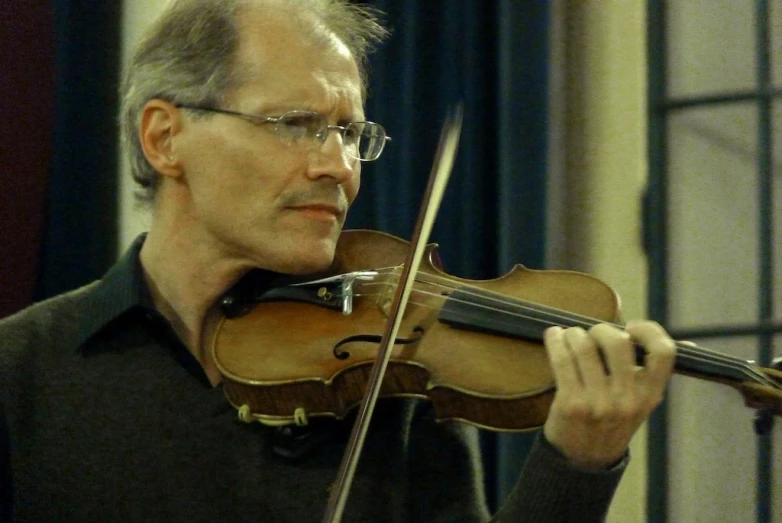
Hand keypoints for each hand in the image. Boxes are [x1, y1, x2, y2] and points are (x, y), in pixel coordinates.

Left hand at [542, 320, 675, 469]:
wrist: (585, 460)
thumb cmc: (613, 420)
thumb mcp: (642, 403)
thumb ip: (655, 373)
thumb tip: (692, 345)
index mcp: (651, 395)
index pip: (663, 353)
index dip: (649, 330)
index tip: (631, 326)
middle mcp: (628, 399)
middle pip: (617, 343)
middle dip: (601, 329)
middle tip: (592, 333)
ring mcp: (599, 403)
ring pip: (584, 348)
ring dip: (573, 334)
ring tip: (569, 334)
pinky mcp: (571, 404)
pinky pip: (562, 360)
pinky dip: (555, 342)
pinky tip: (554, 337)